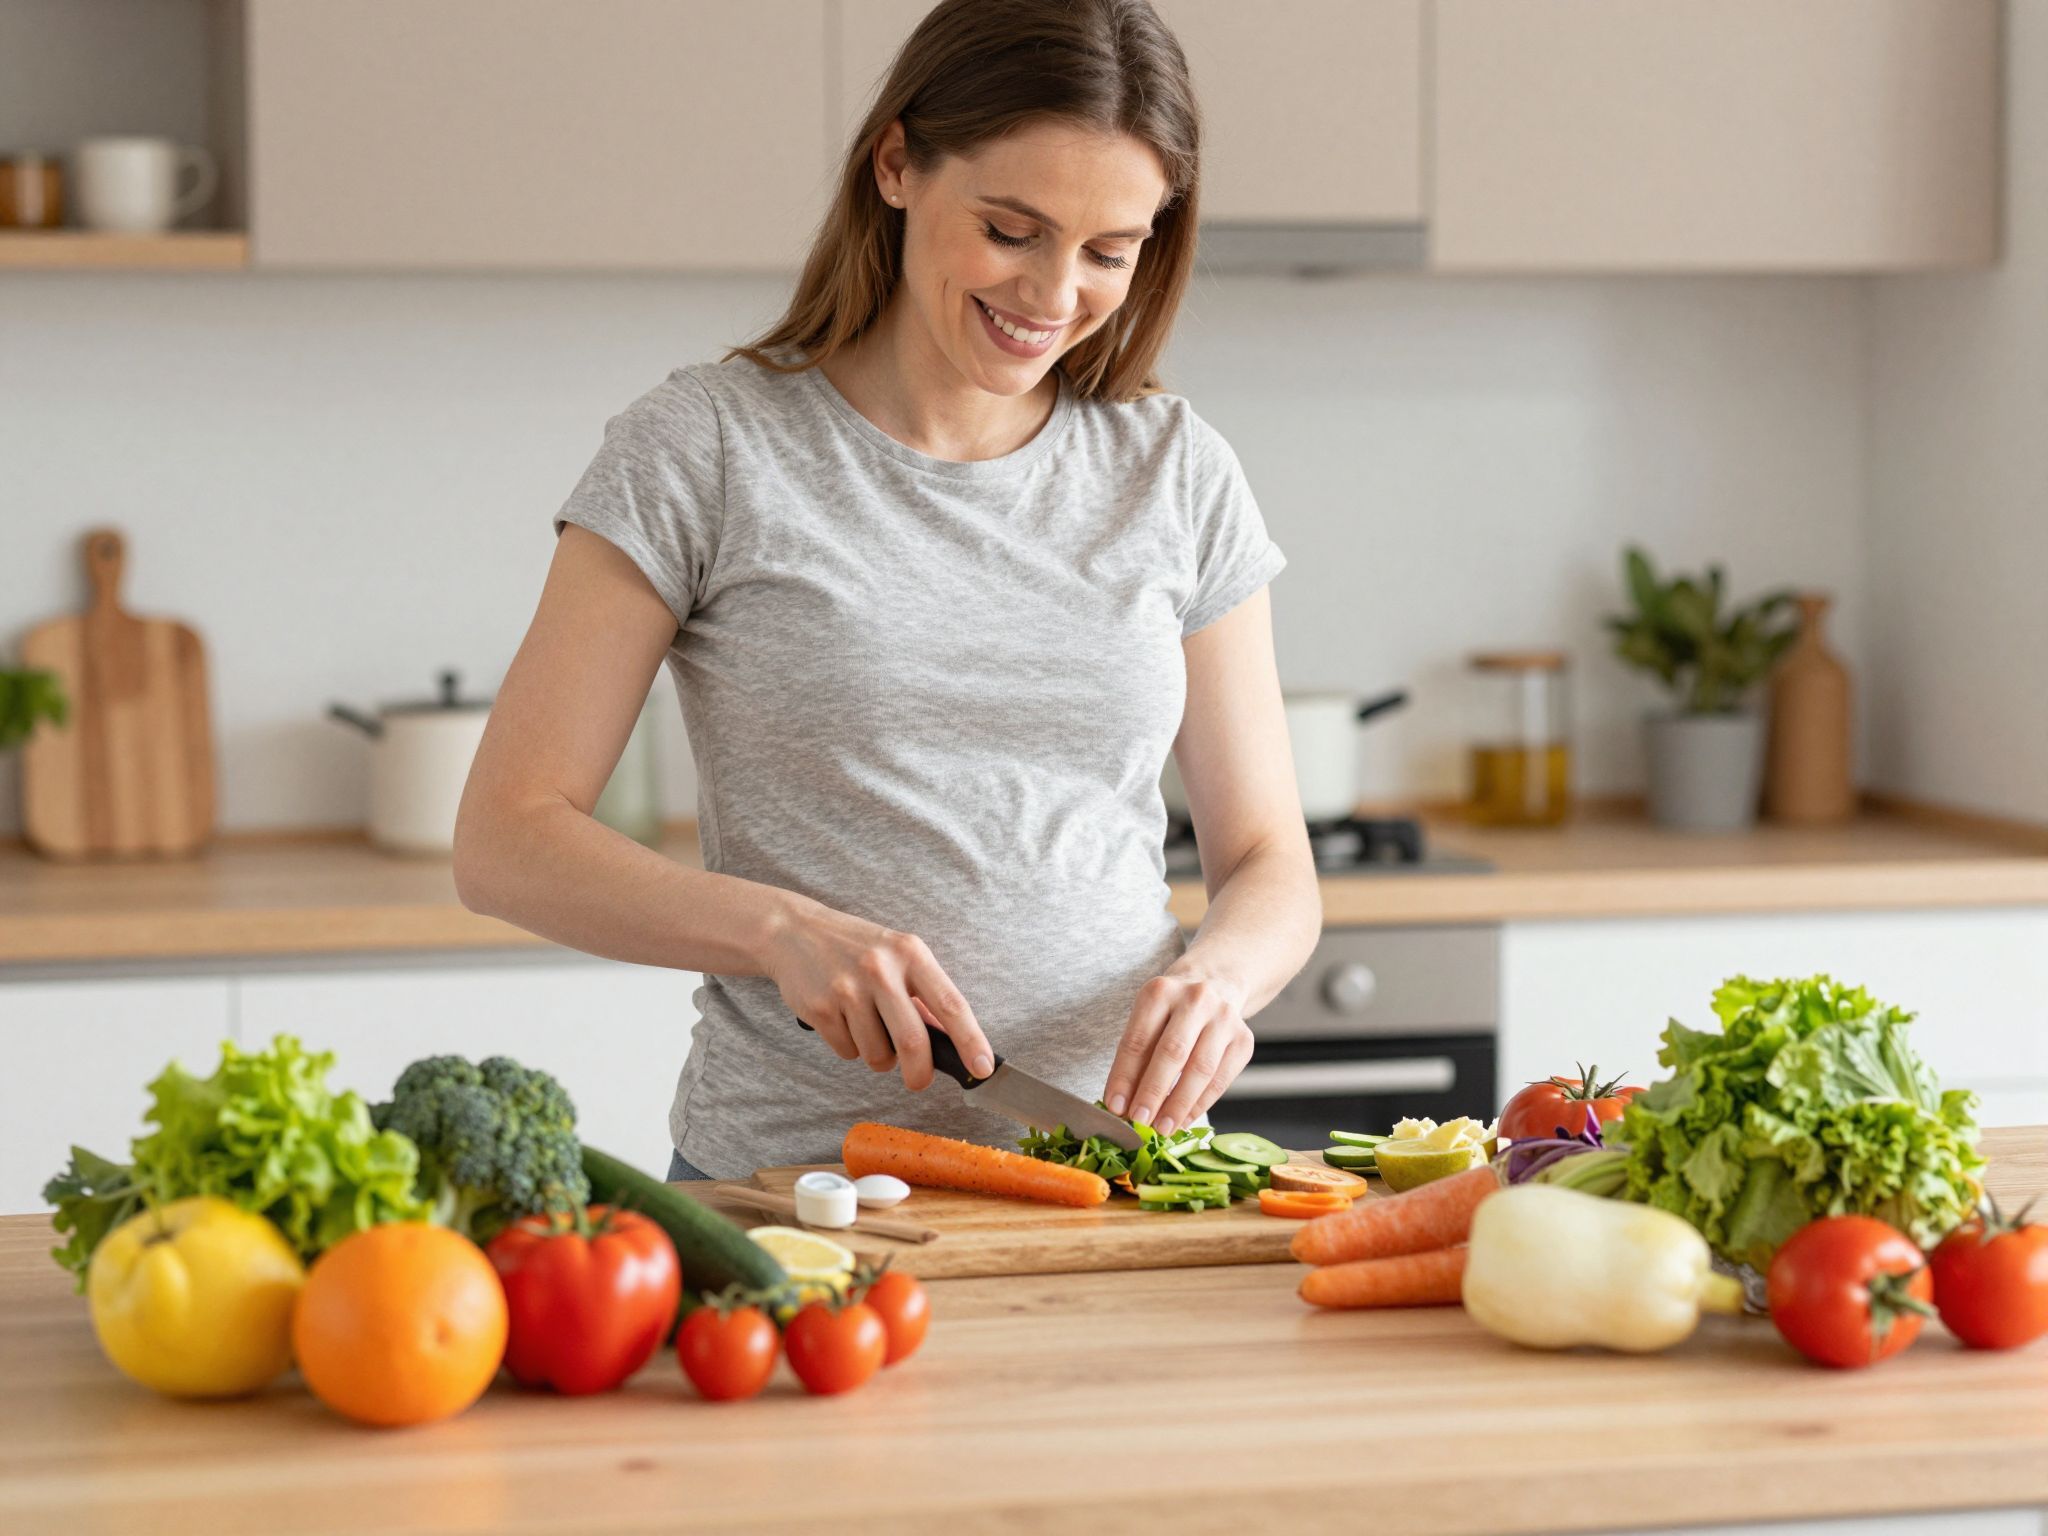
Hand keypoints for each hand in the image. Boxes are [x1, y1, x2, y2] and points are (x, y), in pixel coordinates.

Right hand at [762, 896, 992, 1090]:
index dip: (971, 1041)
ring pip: (877, 1055)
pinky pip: (847, 1052)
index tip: (983, 1068)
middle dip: (919, 1074)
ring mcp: (847, 988)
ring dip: (877, 1056)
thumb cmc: (856, 948)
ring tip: (866, 1026)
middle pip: (913, 1042)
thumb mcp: (898, 957)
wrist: (793, 932)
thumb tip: (954, 1042)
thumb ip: (925, 996)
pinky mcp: (819, 1008)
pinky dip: (849, 1048)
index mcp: (911, 954)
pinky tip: (842, 1020)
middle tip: (918, 1081)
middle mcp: (881, 969)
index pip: (952, 1004)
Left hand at [1102, 971, 1254, 1135]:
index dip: (1124, 1077)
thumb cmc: (1172, 1010)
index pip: (1138, 1040)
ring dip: (1179, 1104)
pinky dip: (1200, 1104)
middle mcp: (1195, 999)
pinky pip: (1221, 1079)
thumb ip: (1136, 1058)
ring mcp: (1224, 1018)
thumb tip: (1123, 1105)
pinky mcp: (1244, 1039)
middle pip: (1172, 1052)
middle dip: (1153, 1092)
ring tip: (1162, 1128)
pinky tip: (1184, 1120)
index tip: (1115, 1107)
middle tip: (1139, 1121)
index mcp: (1160, 991)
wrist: (1215, 984)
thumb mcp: (1147, 1019)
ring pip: (1201, 1069)